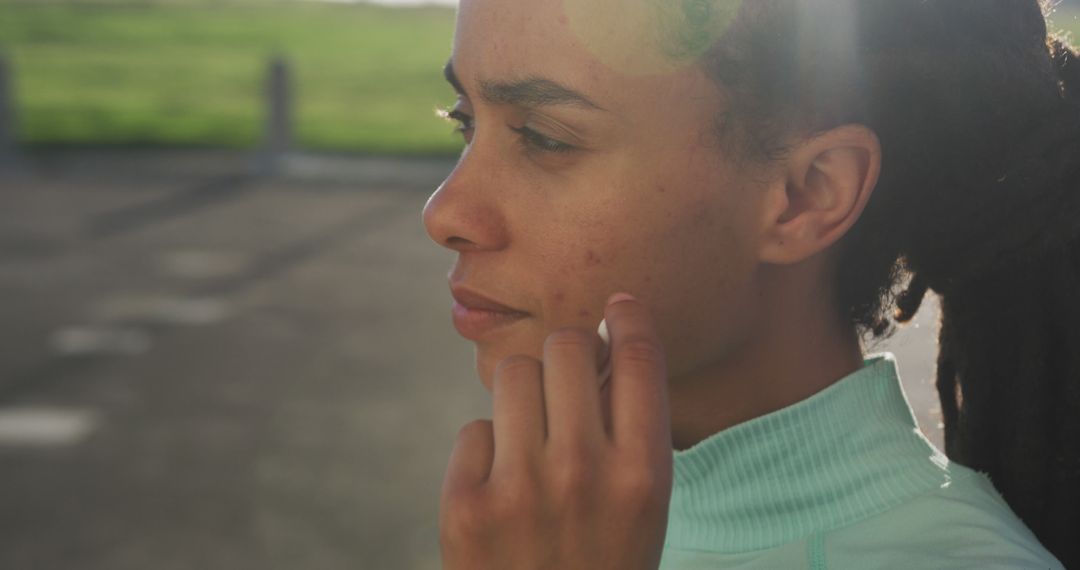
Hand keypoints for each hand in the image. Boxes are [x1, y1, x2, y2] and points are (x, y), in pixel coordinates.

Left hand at [439, 293, 672, 569]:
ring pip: (512, 375)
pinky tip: (503, 490)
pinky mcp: (466, 505)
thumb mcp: (642, 506)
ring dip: (523, 395)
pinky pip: (476, 429)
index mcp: (643, 474)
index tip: (619, 304)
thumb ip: (630, 428)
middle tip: (565, 380)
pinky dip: (488, 451)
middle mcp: (585, 472)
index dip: (628, 319)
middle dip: (566, 355)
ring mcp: (521, 488)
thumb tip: (605, 337)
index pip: (639, 360)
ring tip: (531, 438)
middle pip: (565, 347)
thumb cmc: (602, 561)